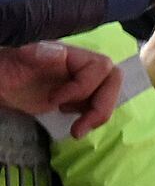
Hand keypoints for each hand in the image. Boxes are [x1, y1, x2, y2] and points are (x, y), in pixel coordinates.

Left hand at [0, 40, 124, 134]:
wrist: (2, 84)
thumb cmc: (6, 70)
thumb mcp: (16, 61)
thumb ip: (35, 54)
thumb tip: (61, 53)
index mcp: (71, 54)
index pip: (100, 68)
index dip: (84, 88)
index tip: (55, 101)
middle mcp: (82, 66)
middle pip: (113, 81)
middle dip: (102, 106)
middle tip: (81, 125)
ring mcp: (83, 82)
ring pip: (109, 96)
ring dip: (98, 117)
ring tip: (76, 131)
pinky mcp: (80, 98)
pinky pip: (99, 107)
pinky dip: (92, 120)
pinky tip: (75, 127)